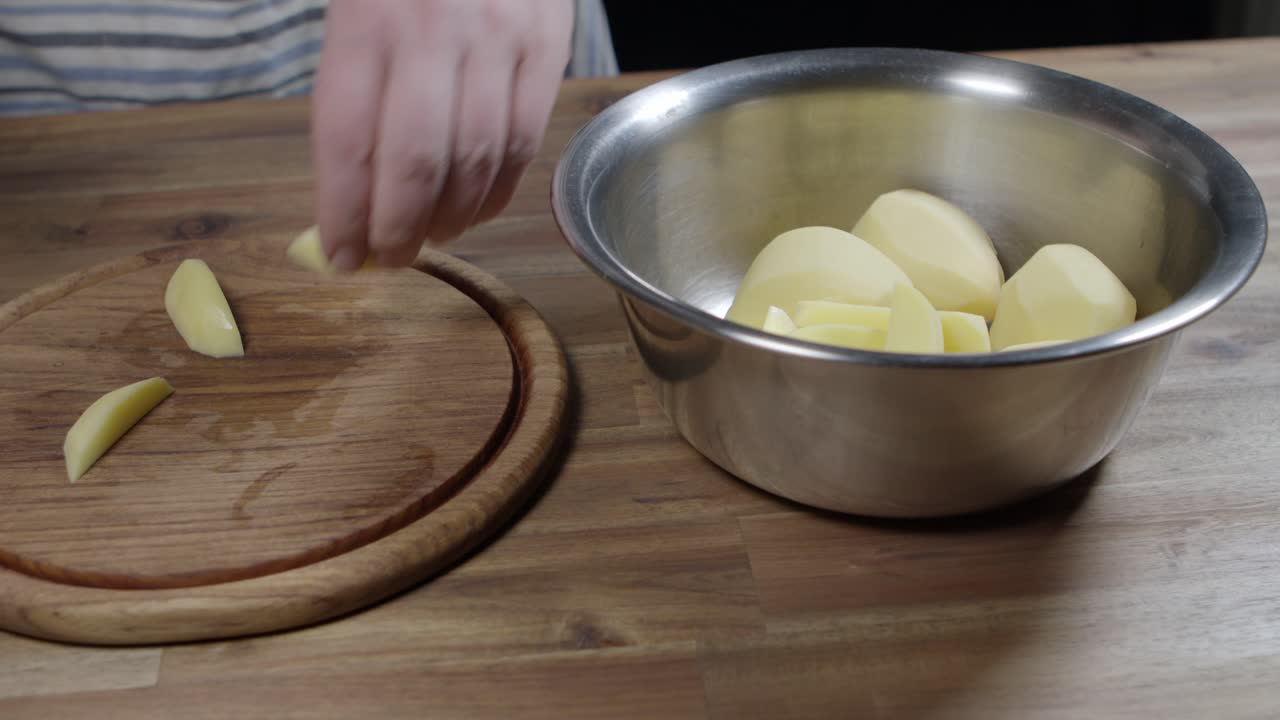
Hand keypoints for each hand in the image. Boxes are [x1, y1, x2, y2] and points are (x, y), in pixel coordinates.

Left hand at [312, 0, 573, 269]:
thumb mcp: (356, 4)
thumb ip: (349, 88)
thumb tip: (345, 191)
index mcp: (366, 19)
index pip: (348, 137)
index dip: (343, 210)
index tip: (338, 254)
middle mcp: (431, 31)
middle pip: (416, 161)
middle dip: (399, 228)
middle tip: (388, 259)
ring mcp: (496, 40)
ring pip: (476, 158)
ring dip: (452, 217)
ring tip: (431, 239)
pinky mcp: (546, 47)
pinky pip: (523, 140)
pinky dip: (499, 190)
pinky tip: (476, 210)